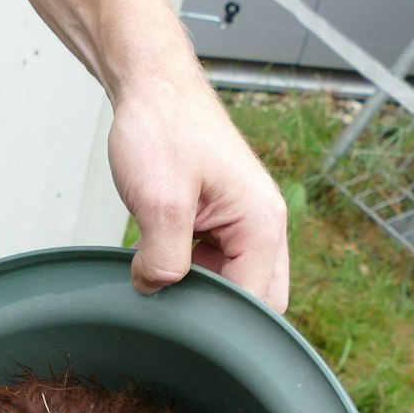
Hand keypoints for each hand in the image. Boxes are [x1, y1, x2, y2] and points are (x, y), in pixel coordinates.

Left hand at [109, 79, 288, 308]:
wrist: (151, 86)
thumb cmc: (163, 127)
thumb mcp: (159, 201)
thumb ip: (164, 260)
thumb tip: (155, 292)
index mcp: (262, 225)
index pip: (256, 305)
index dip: (215, 322)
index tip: (176, 326)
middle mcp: (263, 227)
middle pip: (254, 300)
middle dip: (212, 310)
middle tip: (168, 305)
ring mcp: (242, 223)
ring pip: (229, 284)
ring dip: (194, 288)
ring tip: (155, 274)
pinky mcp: (220, 220)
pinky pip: (210, 264)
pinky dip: (184, 269)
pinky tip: (153, 259)